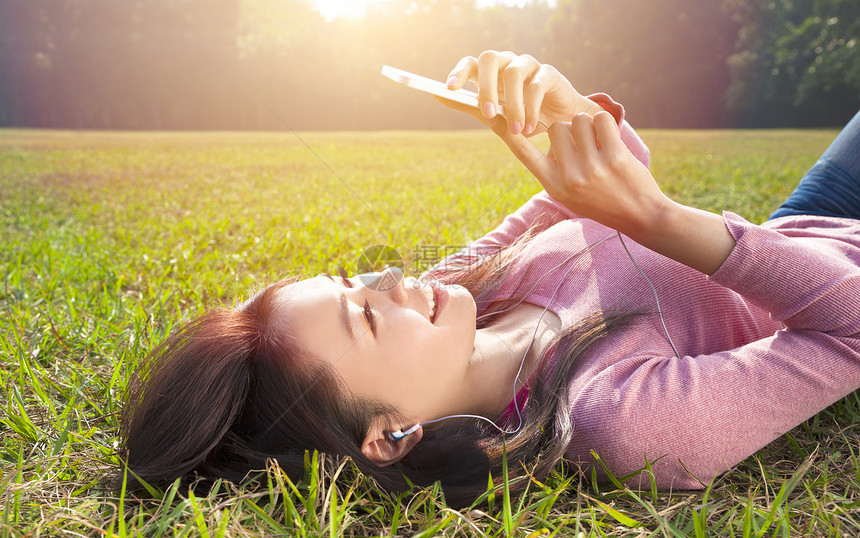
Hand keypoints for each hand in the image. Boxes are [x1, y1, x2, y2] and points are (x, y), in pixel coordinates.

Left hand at [442, 50, 601, 135]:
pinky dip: (531, 108)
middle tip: (487, 113)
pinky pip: (537, 85)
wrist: (560, 122)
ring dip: (512, 103)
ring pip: (514, 73)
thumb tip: (437, 95)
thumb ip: (470, 105)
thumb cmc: (521, 116)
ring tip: (516, 129)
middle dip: (486, 86)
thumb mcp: (495, 115)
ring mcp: (529, 65)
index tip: (450, 87)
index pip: (471, 62)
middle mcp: (507, 63)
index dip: (459, 72)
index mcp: (490, 72)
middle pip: (490, 59)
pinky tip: (530, 127)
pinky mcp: (549, 73)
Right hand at [508, 111, 735, 274]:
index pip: (523, 152)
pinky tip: (611, 139)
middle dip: (569, 127)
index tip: (489, 113)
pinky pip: (602, 120)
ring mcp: (592, 168)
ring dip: (590, 124)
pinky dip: (607, 123)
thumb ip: (553, 168)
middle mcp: (569, 177)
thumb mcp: (568, 193)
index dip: (506, 130)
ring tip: (599, 144)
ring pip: (580, 120)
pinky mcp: (615, 157)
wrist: (640, 216)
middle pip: (556, 127)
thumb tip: (546, 133)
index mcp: (552, 185)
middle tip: (583, 142)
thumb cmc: (601, 201)